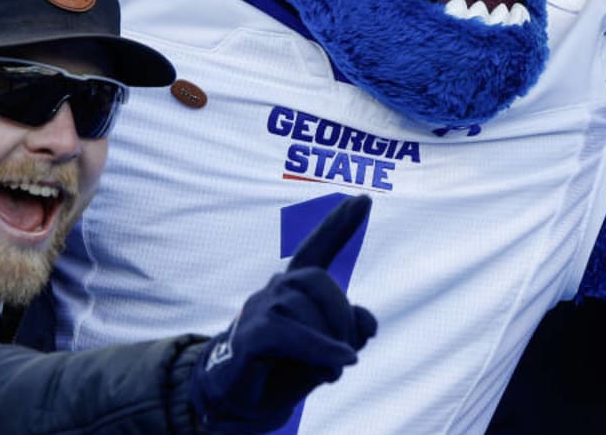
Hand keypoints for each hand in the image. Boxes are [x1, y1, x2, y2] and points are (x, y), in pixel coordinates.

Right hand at [189, 195, 376, 432]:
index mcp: (293, 290)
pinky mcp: (249, 334)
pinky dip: (321, 349)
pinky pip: (291, 333)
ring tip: (332, 373)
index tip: (363, 199)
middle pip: (319, 280)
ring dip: (331, 344)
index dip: (339, 225)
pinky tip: (340, 363)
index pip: (316, 249)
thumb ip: (349, 332)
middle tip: (350, 353)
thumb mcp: (326, 353)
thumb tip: (367, 323)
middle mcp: (275, 291)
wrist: (238, 405)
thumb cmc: (282, 373)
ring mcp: (258, 308)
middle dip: (343, 316)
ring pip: (306, 309)